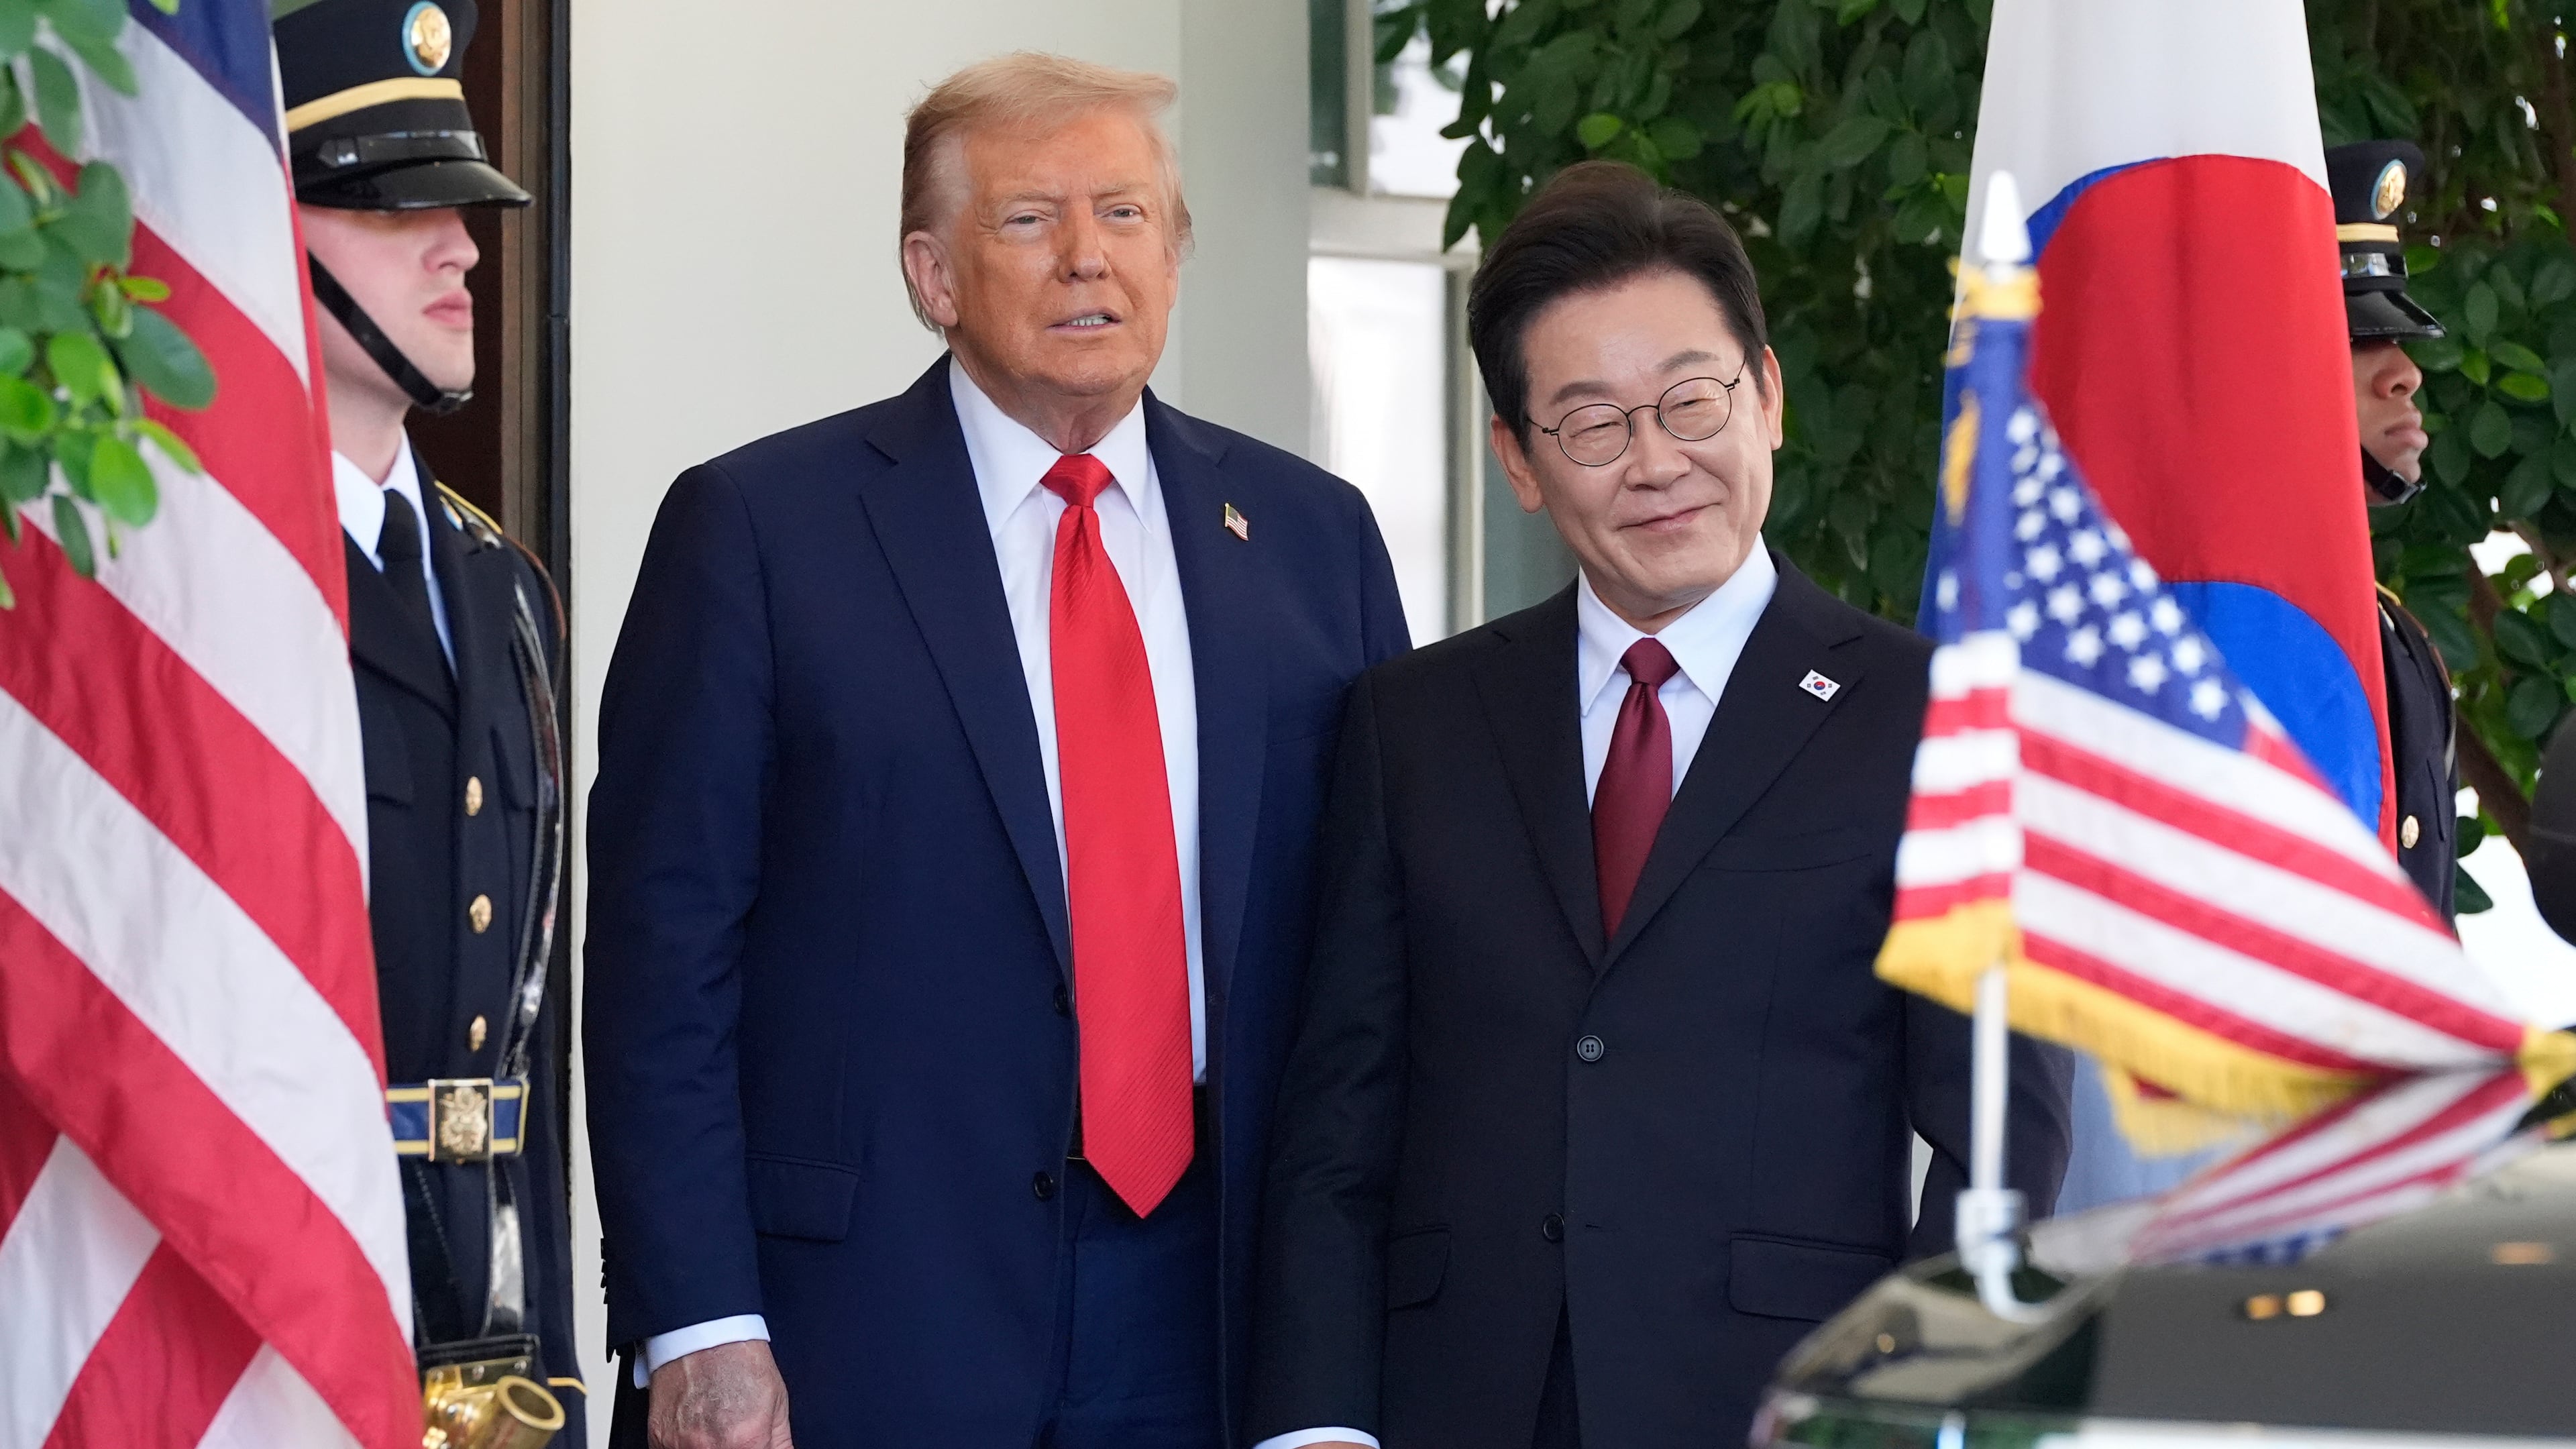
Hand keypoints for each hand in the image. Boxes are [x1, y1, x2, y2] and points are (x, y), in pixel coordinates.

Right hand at [647, 1339, 792, 1448]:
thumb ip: (780, 1442)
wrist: (705, 1333)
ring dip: (707, 1447)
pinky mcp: (658, 1438)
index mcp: (745, 1442)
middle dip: (733, 1447)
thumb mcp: (777, 1401)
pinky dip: (684, 1445)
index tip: (753, 1443)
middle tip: (733, 1433)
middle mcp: (710, 1448)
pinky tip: (696, 1426)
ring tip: (715, 1427)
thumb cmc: (741, 1359)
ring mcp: (680, 1445)